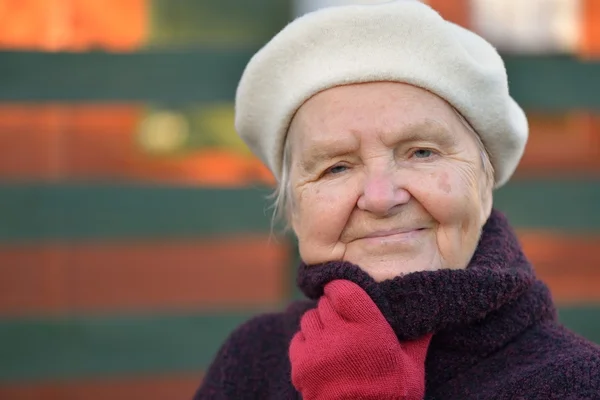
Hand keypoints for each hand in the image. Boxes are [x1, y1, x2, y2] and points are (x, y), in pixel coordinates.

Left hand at [289, 279, 431, 399]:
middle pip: (324, 304)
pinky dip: (307, 343)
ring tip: (332, 340)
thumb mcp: (412, 365)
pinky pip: (298, 339)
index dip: (339, 289)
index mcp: (370, 329)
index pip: (343, 290)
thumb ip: (416, 336)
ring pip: (309, 319)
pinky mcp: (301, 366)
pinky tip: (321, 354)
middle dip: (332, 310)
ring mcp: (318, 351)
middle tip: (343, 323)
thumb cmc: (392, 395)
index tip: (342, 294)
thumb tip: (430, 316)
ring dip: (319, 326)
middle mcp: (341, 336)